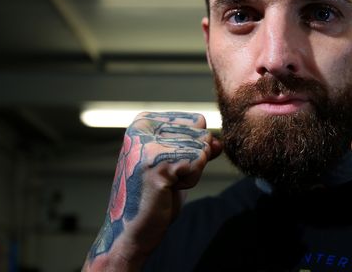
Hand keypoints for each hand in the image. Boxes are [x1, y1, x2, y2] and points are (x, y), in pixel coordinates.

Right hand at [84, 112, 221, 270]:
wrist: (133, 230)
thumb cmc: (156, 196)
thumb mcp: (180, 162)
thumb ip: (199, 146)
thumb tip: (218, 142)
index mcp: (143, 122)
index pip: (197, 120)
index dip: (193, 146)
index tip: (167, 165)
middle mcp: (142, 128)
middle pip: (201, 133)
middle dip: (193, 160)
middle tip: (166, 178)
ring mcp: (149, 146)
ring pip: (201, 149)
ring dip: (191, 173)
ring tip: (166, 184)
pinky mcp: (158, 165)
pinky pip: (198, 164)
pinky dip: (190, 181)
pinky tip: (168, 190)